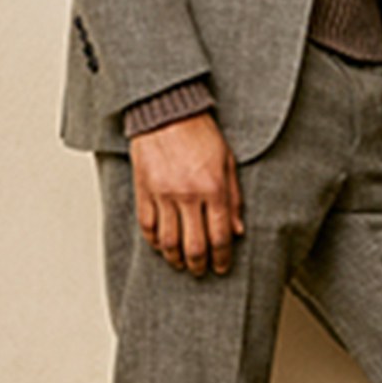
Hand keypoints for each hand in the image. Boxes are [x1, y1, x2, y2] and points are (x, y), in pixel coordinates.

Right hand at [128, 112, 243, 276]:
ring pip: (168, 241)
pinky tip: (161, 246)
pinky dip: (154, 242)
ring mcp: (163, 195)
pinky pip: (147, 226)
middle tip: (202, 270)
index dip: (222, 258)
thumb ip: (234, 198)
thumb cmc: (199, 132)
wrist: (167, 112)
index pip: (220, 236)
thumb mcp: (228, 162)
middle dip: (199, 265)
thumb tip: (238, 230)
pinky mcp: (144, 191)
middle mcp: (188, 195)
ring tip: (182, 263)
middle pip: (194, 246)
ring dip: (176, 258)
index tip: (221, 267)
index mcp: (213, 188)